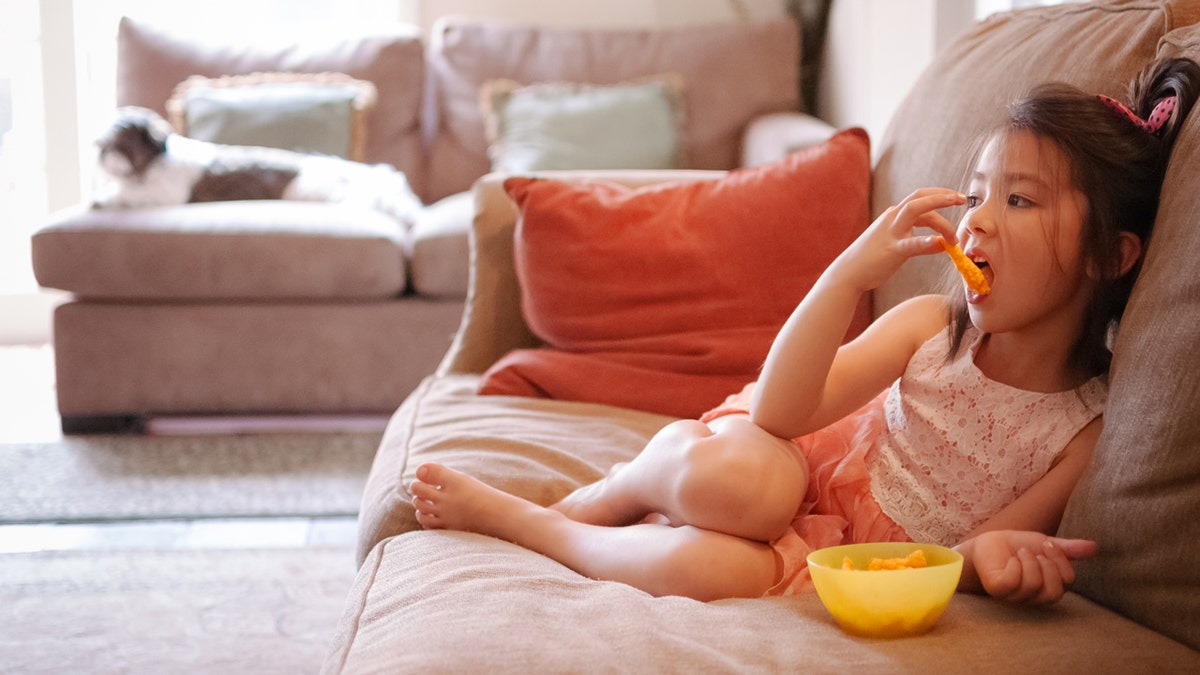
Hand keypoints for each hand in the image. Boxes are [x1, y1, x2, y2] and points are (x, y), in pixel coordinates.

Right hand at [829, 187, 963, 292]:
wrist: (848, 272)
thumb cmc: (870, 258)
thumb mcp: (891, 240)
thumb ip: (911, 235)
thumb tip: (937, 240)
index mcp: (893, 215)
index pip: (919, 197)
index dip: (940, 195)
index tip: (956, 198)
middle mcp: (892, 218)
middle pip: (920, 197)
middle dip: (943, 196)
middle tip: (962, 199)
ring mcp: (891, 232)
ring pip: (916, 211)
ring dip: (940, 213)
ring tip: (956, 227)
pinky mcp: (892, 250)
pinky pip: (912, 243)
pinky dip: (928, 242)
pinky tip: (942, 245)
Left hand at [962, 530, 1097, 605]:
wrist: (988, 542)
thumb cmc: (1017, 547)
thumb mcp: (1045, 544)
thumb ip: (1067, 549)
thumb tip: (1095, 547)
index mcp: (1048, 587)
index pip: (1067, 583)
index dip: (1061, 562)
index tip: (1049, 544)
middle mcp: (1033, 597)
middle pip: (1054, 592)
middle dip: (1048, 565)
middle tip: (1037, 550)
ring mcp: (1014, 596)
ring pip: (1034, 586)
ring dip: (1029, 562)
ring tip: (1021, 552)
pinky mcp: (997, 590)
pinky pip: (1012, 582)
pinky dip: (1015, 566)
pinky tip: (1010, 560)